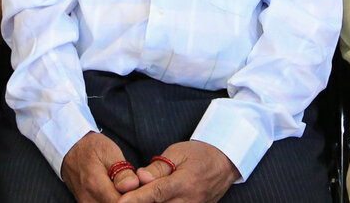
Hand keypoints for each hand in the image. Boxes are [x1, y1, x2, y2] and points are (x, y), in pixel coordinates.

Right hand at [61, 132, 136, 201]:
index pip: (123, 202)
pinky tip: (116, 190)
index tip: (139, 184)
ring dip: (121, 199)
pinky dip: (112, 200)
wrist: (69, 148)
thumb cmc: (91, 147)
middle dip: (129, 198)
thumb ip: (122, 171)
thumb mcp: (109, 151)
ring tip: (123, 186)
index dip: (135, 195)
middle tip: (133, 184)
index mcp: (96, 186)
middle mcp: (89, 200)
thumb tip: (134, 185)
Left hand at [118, 141, 238, 202]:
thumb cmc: (199, 154)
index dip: (136, 199)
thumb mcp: (178, 152)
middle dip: (141, 202)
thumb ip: (158, 167)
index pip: (155, 193)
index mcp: (184, 182)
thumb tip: (140, 178)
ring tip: (138, 197)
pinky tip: (153, 199)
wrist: (225, 162)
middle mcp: (189, 200)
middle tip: (125, 197)